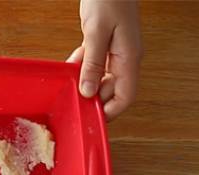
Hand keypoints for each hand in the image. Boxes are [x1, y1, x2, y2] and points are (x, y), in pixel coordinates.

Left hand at [68, 0, 142, 120]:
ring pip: (102, 79)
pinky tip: (71, 65)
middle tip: (73, 101)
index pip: (125, 97)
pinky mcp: (106, 45)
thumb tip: (88, 91)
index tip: (91, 118)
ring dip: (85, 82)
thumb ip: (93, 63)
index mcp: (129, 58)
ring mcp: (117, 52)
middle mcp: (126, 58)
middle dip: (93, 98)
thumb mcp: (97, 32)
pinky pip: (96, 64)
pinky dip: (83, 67)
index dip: (110, 112)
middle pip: (112, 91)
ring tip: (69, 83)